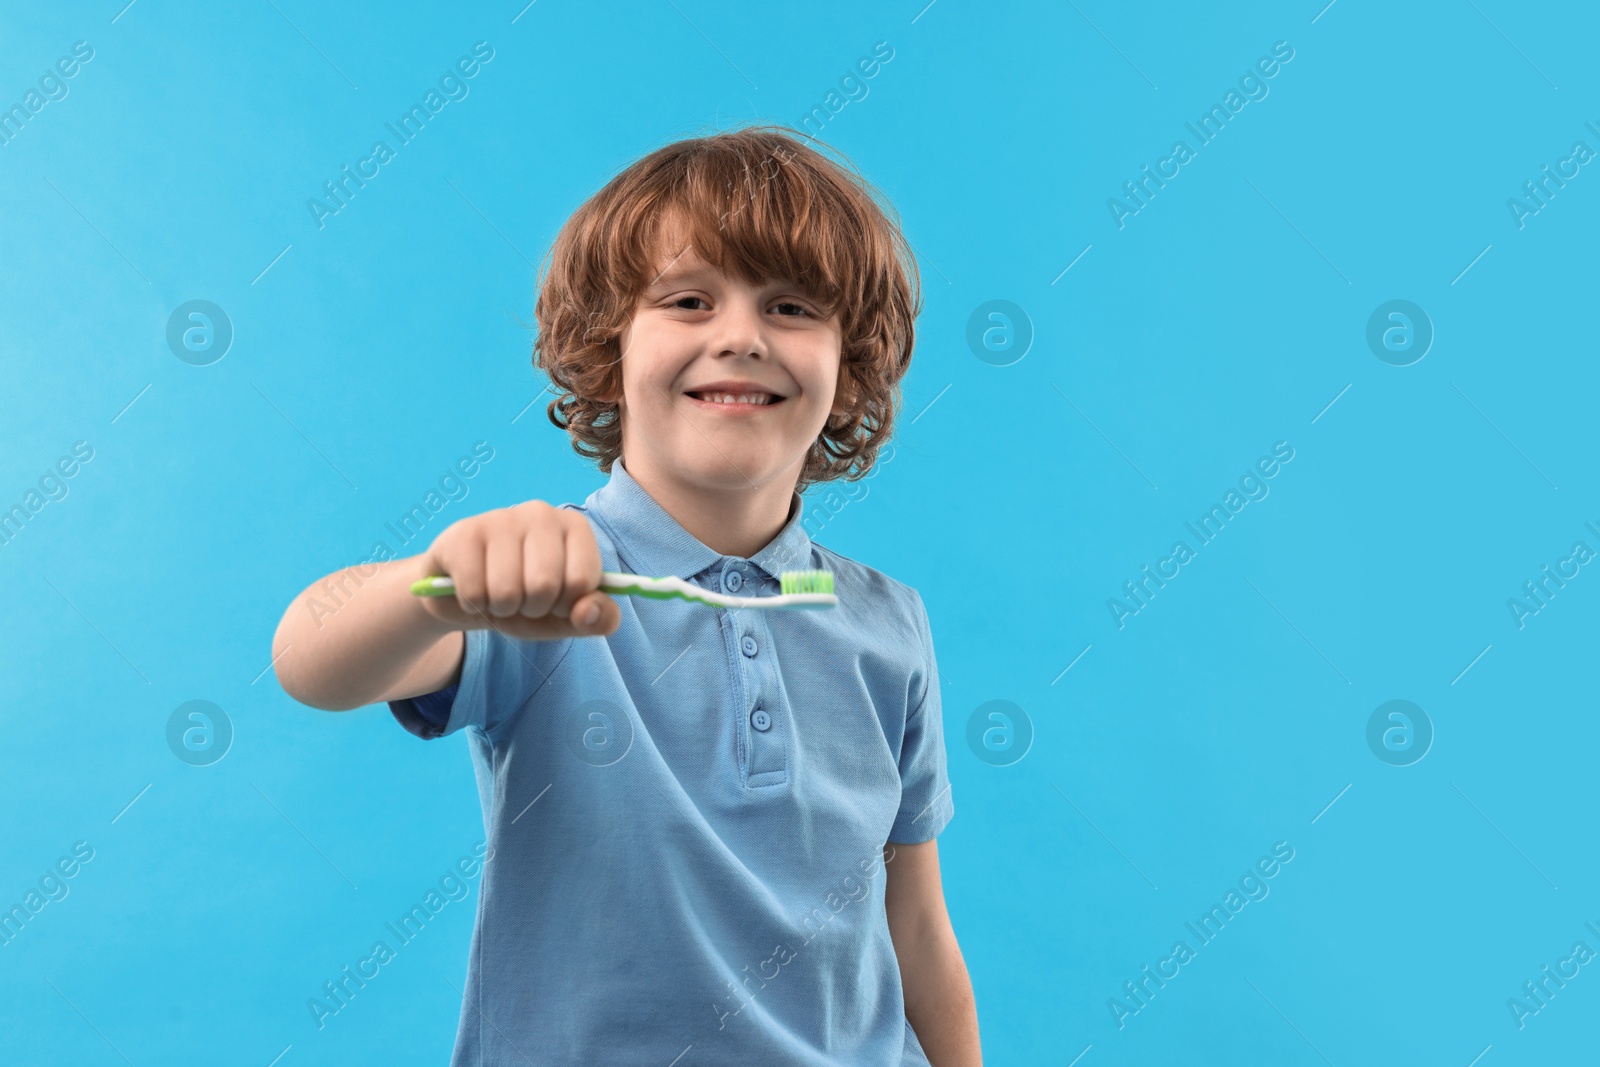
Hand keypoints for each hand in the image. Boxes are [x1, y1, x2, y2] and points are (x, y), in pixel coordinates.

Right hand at [415, 500, 620, 640]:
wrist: (468, 596)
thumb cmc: (527, 600)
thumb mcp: (568, 617)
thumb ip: (597, 618)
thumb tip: (591, 611)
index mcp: (575, 527)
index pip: (582, 581)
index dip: (566, 606)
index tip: (556, 601)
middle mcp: (541, 513)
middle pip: (544, 585)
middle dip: (532, 608)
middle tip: (523, 599)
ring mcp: (500, 518)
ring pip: (507, 591)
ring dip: (501, 609)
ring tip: (498, 595)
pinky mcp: (463, 533)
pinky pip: (473, 591)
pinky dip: (473, 605)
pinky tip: (473, 589)